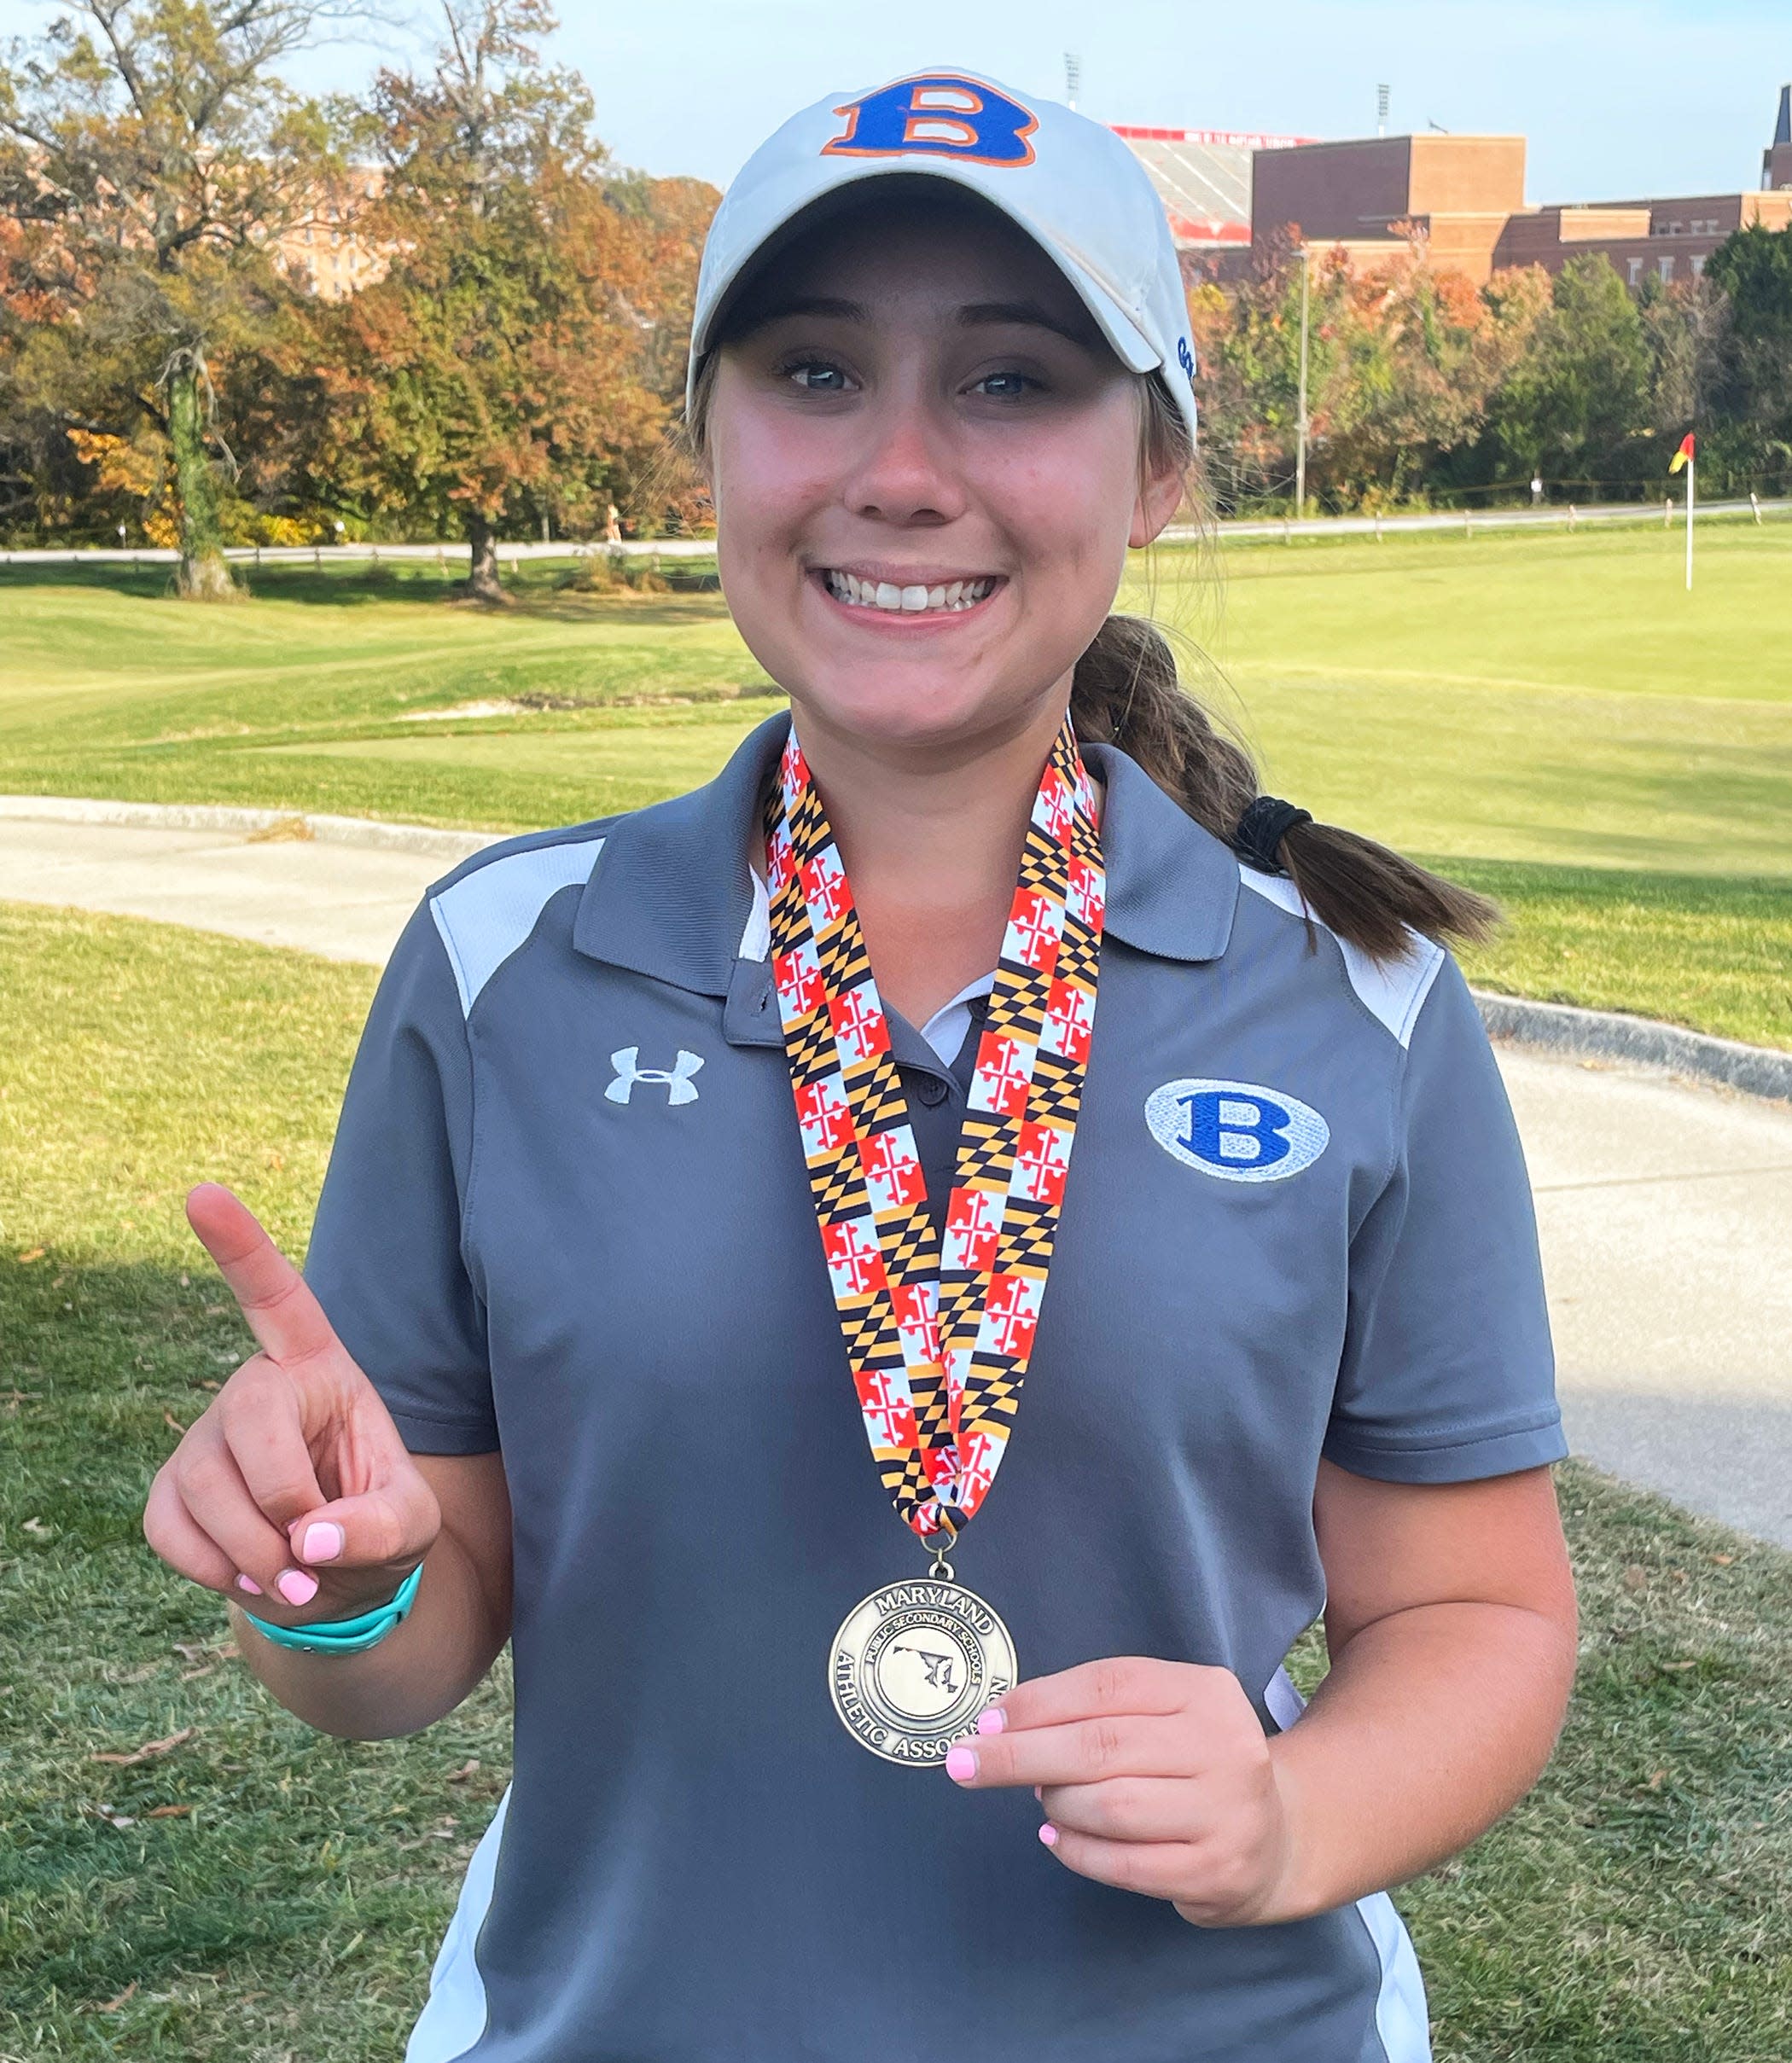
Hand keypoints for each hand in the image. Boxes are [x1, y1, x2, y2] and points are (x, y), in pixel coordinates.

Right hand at [143, 1183, 440, 1628]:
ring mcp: (206, 1439)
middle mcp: (256, 1391)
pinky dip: (212, 1569)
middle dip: (280, 1497)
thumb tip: (309, 1541)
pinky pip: (167, 1528)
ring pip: (203, 1484)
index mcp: (320, 1369)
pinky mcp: (171, 1491)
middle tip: (313, 1553)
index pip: (278, 1298)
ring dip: (251, 1550)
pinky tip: (252, 1578)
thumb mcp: (412, 1525)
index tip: (201, 1193)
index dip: (241, 1247)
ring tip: (294, 1577)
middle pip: (246, 1419)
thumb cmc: (380, 1526)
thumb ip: (379, 1528)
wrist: (336, 1580)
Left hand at [943, 1656, 1298, 1927]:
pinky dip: (1076, 1851)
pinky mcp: (1217, 1871)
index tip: (985, 1720)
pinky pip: (1124, 1865)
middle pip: (1101, 1746)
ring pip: (1109, 1807)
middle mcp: (1225, 1745)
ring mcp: (1226, 1813)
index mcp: (1206, 1690)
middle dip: (1020, 1754)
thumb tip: (1004, 1725)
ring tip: (1045, 1801)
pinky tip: (1056, 1838)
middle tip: (964, 1762)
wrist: (1277, 1837)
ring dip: (1057, 1805)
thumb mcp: (1163, 1715)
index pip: (1108, 1685)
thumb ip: (1097, 1710)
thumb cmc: (1193, 1764)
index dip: (1039, 1702)